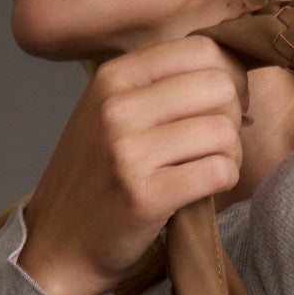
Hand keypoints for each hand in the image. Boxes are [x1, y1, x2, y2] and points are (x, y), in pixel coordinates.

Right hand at [17, 37, 251, 294]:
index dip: (230, 77)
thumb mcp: (111, 115)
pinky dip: (224, 182)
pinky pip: (218, 172)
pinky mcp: (146, 195)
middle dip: (234, 117)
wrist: (58, 243)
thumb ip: (158, 88)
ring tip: (211, 170)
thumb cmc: (97, 180)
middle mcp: (119, 106)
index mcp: (114, 77)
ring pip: (223, 131)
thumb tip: (229, 71)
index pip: (202, 50)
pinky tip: (206, 191)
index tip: (226, 107)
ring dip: (231, 155)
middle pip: (219, 87)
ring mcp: (129, 151)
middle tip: (220, 144)